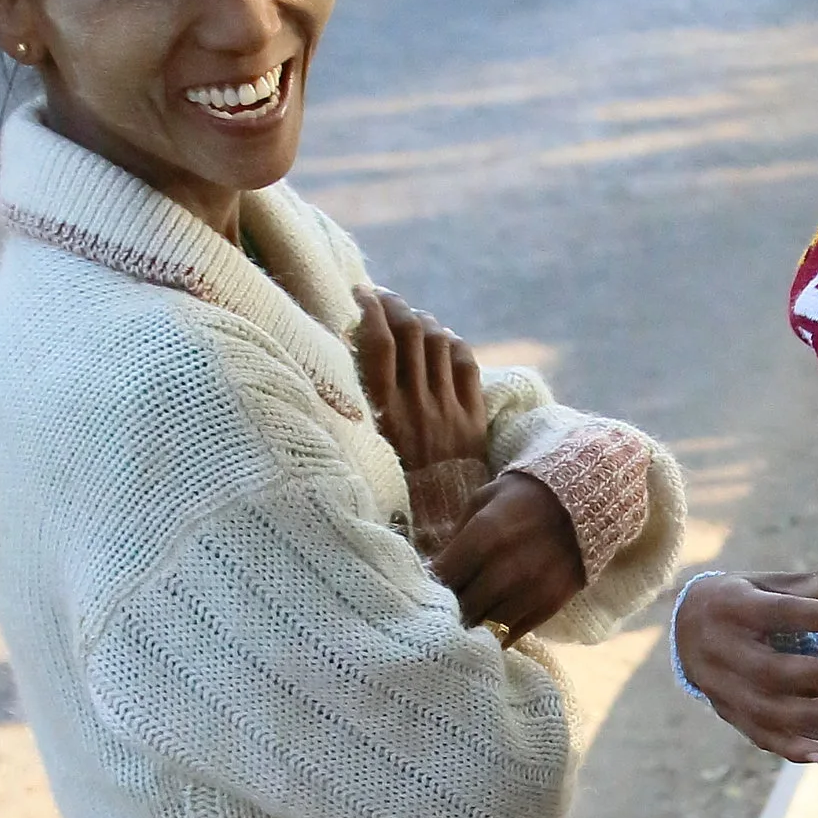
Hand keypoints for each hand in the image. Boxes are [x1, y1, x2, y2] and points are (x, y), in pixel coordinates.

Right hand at [354, 289, 487, 474]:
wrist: (433, 524)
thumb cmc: (387, 486)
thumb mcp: (362, 444)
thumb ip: (357, 403)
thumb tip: (345, 354)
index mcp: (383, 413)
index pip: (378, 341)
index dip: (370, 308)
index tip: (360, 294)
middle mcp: (417, 405)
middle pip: (411, 331)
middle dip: (396, 305)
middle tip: (385, 300)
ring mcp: (448, 410)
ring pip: (438, 340)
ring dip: (423, 321)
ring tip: (411, 319)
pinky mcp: (473, 419)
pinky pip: (465, 363)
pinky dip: (451, 343)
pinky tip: (441, 342)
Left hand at [430, 471, 584, 642]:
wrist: (585, 502)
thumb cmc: (523, 499)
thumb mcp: (482, 502)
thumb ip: (456, 536)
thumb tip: (433, 571)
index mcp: (486, 534)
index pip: (444, 576)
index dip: (429, 587)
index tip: (424, 591)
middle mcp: (508, 567)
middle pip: (463, 606)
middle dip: (448, 610)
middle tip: (440, 611)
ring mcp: (531, 590)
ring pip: (487, 626)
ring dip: (472, 626)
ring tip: (464, 621)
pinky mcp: (549, 606)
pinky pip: (513, 634)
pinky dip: (496, 634)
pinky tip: (487, 626)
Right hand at [674, 545, 817, 762]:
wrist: (685, 627)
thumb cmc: (743, 600)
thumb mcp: (772, 586)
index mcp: (730, 606)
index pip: (781, 613)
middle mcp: (718, 649)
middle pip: (771, 669)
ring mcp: (719, 687)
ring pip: (765, 710)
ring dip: (811, 715)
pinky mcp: (726, 713)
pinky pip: (758, 736)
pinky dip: (791, 747)